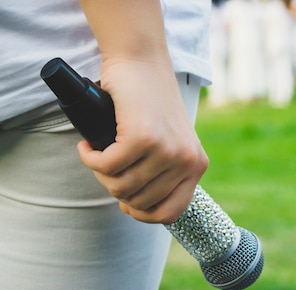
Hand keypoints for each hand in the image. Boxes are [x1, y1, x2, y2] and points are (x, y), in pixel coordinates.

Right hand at [77, 58, 208, 223]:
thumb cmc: (150, 102)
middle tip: (106, 165)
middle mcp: (187, 161)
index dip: (141, 214)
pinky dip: (89, 158)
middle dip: (115, 188)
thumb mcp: (170, 141)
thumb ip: (167, 170)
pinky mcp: (143, 138)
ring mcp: (167, 150)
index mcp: (197, 166)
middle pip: (139, 202)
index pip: (170, 213)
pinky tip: (88, 145)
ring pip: (121, 187)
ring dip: (100, 173)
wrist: (142, 61)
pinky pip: (107, 166)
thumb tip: (139, 206)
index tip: (126, 201)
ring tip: (99, 153)